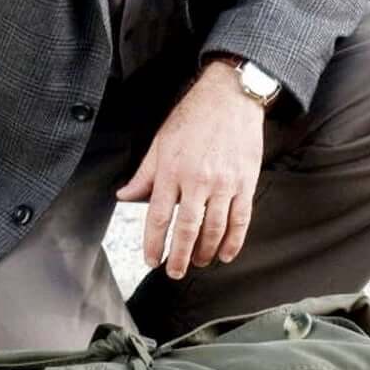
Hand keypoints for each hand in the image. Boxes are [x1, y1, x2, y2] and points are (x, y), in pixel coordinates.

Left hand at [115, 62, 265, 278]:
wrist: (230, 97)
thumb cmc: (192, 117)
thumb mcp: (160, 143)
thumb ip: (143, 175)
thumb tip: (124, 197)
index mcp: (172, 171)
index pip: (159, 216)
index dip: (155, 243)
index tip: (151, 259)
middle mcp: (198, 180)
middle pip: (188, 229)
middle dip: (180, 256)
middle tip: (174, 272)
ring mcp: (225, 183)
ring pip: (215, 228)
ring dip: (206, 252)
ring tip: (198, 263)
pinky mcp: (246, 182)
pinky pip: (241, 219)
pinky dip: (234, 240)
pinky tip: (226, 253)